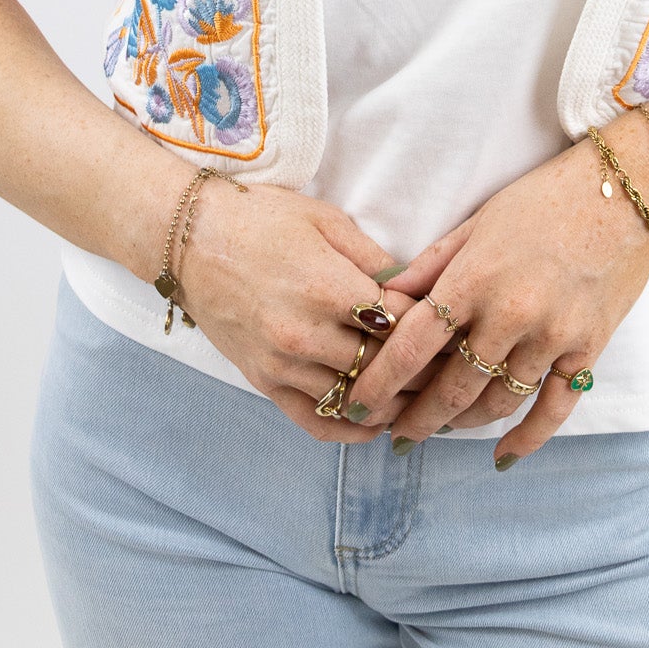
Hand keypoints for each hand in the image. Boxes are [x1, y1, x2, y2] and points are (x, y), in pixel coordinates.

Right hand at [174, 180, 441, 440]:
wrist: (192, 240)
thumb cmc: (261, 219)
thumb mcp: (326, 221)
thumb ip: (373, 258)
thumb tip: (416, 285)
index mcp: (328, 287)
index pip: (402, 322)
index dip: (434, 324)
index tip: (456, 325)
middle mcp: (306, 334)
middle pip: (385, 367)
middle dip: (423, 367)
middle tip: (454, 366)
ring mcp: (282, 364)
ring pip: (355, 400)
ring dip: (394, 401)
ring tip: (427, 396)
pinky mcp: (263, 382)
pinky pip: (315, 422)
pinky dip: (350, 429)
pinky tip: (376, 423)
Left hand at [345, 119, 648, 466]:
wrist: (624, 194)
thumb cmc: (545, 198)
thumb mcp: (479, 221)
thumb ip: (432, 265)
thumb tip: (384, 298)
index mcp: (475, 277)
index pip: (412, 345)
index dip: (378, 383)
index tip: (354, 407)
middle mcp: (511, 313)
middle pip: (450, 388)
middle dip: (415, 419)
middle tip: (395, 433)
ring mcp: (552, 337)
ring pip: (495, 403)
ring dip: (462, 424)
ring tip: (441, 429)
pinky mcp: (586, 350)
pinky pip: (552, 410)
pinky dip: (525, 440)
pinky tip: (501, 456)